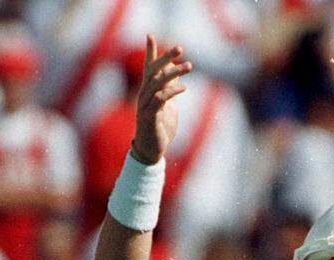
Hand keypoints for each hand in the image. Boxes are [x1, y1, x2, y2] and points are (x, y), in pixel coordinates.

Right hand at [132, 36, 192, 164]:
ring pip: (157, 83)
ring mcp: (145, 104)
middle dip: (165, 57)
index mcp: (148, 91)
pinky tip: (184, 87)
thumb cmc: (159, 126)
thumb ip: (169, 90)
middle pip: (153, 70)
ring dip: (174, 73)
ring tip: (189, 66)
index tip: (150, 35)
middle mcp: (144, 94)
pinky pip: (160, 99)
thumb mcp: (167, 105)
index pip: (148, 67)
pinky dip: (171, 92)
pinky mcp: (150, 116)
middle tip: (180, 48)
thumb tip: (176, 76)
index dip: (150, 52)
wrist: (151, 149)